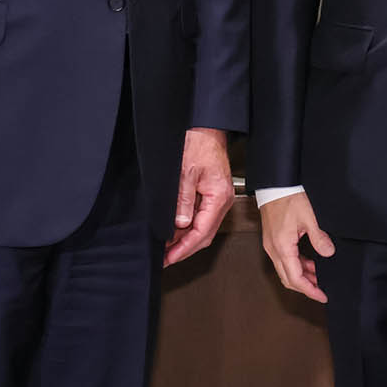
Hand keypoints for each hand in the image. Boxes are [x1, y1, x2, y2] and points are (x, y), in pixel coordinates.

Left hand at [166, 127, 234, 266]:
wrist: (206, 127)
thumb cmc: (199, 143)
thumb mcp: (185, 172)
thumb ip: (183, 200)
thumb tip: (179, 224)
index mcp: (218, 197)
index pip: (202, 232)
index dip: (184, 248)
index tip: (170, 258)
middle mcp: (221, 201)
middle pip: (204, 235)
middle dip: (184, 249)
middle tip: (165, 259)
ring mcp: (217, 199)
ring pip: (202, 229)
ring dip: (185, 240)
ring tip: (166, 248)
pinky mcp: (210, 194)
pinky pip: (201, 218)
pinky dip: (187, 228)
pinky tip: (174, 232)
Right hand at [258, 190, 335, 302]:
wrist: (275, 185)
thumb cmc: (288, 197)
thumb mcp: (309, 217)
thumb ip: (319, 238)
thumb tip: (328, 252)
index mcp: (282, 247)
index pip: (295, 278)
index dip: (310, 290)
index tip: (322, 295)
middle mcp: (273, 250)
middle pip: (288, 278)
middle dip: (305, 287)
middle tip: (322, 290)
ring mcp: (271, 246)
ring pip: (286, 270)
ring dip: (302, 276)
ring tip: (319, 276)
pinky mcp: (273, 240)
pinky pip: (284, 260)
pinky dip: (297, 265)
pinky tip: (310, 263)